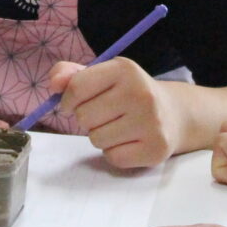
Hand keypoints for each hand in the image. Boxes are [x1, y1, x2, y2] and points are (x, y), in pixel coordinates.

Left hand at [48, 57, 185, 168]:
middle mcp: (141, 94)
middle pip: (84, 117)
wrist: (173, 113)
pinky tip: (129, 141)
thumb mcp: (103, 75)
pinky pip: (112, 157)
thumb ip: (72, 75)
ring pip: (96, 139)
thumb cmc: (128, 92)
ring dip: (100, 136)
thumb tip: (53, 84)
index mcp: (125, 69)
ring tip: (118, 126)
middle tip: (105, 114)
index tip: (72, 104)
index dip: (67, 100)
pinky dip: (114, 152)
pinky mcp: (155, 149)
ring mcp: (151, 123)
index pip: (77, 87)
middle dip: (87, 119)